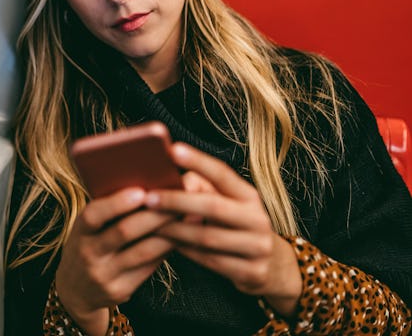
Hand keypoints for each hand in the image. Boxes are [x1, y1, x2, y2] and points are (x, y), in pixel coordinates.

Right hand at [55, 188, 175, 335]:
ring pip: (143, 251)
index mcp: (79, 232)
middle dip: (154, 214)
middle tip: (179, 200)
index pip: (93, 215)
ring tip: (187, 217)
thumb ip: (107, 212)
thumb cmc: (88, 246)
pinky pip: (149, 267)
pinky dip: (166, 250)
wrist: (75, 290)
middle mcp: (88, 254)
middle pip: (124, 232)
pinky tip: (180, 238)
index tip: (141, 192)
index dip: (116, 203)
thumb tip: (145, 188)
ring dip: (168, 232)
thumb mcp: (87, 230)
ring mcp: (104, 275)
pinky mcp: (121, 290)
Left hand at [145, 143, 301, 316]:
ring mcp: (257, 247)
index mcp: (250, 196)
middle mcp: (258, 219)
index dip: (198, 161)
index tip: (173, 150)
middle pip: (213, 207)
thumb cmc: (236, 226)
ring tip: (150, 223)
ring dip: (175, 229)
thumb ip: (202, 188)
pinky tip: (166, 243)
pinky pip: (209, 260)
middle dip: (177, 201)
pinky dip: (185, 250)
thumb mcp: (227, 204)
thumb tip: (172, 178)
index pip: (223, 174)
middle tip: (149, 198)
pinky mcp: (252, 272)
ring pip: (207, 237)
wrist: (273, 267)